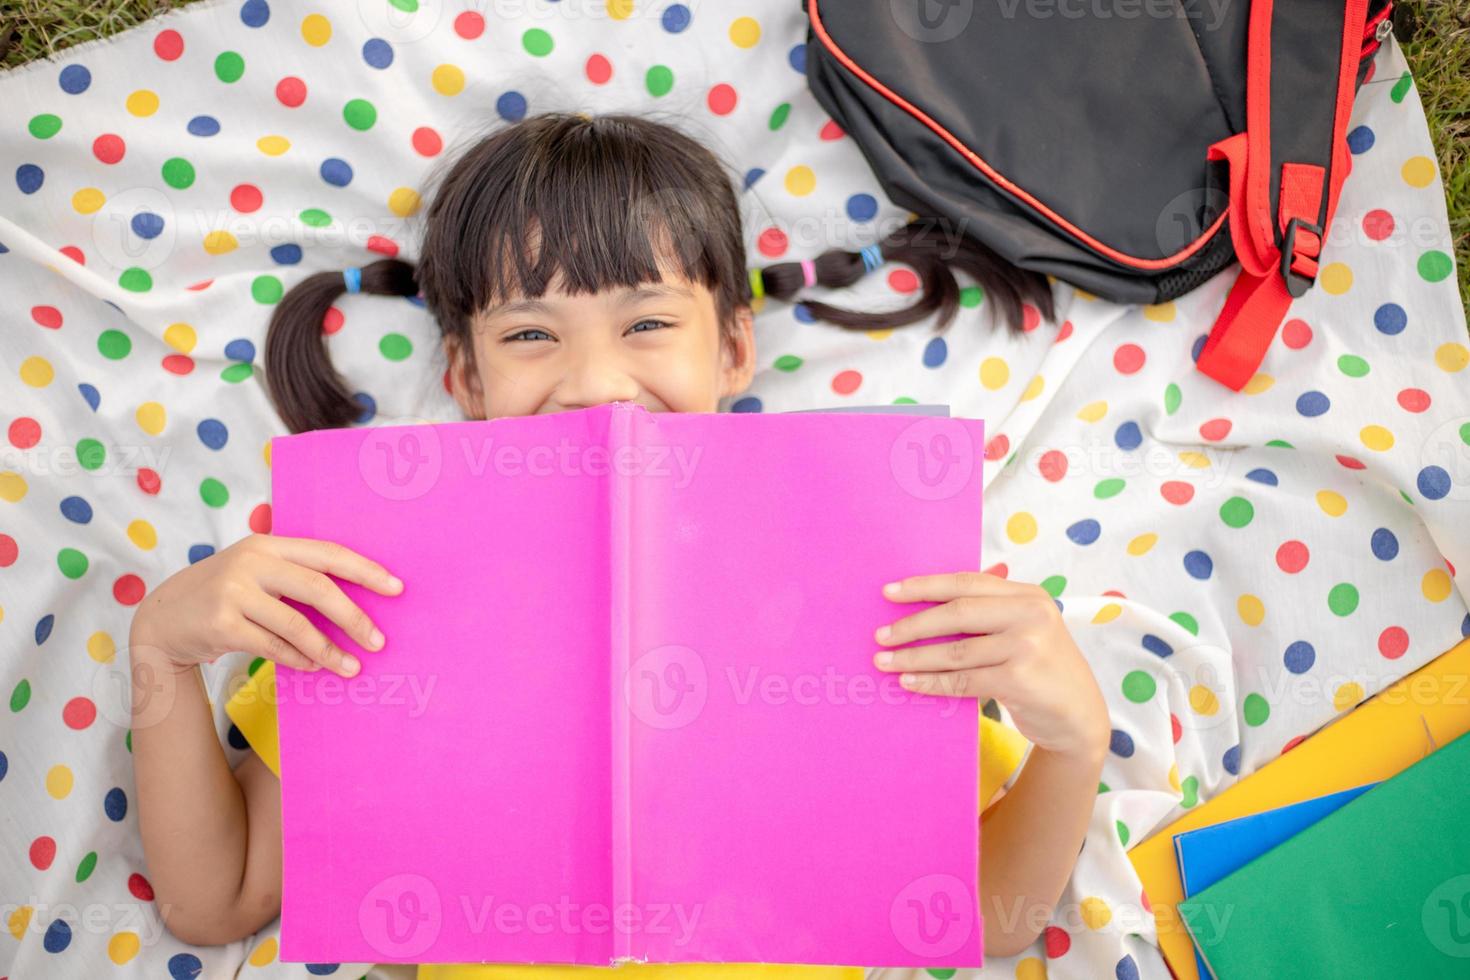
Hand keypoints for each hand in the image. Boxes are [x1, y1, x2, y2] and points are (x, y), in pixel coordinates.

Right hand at [129, 533, 402, 676]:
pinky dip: (298, 659)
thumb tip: (357, 600)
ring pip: (296, 625)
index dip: (365, 570)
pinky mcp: (220, 624)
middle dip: (354, 617)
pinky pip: (272, 646)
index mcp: (268, 545)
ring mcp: (233, 592)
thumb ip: (295, 575)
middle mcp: (251, 562)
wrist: (162, 617)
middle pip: (318, 588)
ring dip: (329, 650)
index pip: (327, 553)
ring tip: (352, 667)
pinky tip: (314, 667)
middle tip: (379, 642)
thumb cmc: (224, 594)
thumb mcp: (255, 571)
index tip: (397, 588)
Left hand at [872, 571, 1109, 758]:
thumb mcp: (1025, 630)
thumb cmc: (1041, 671)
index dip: (925, 585)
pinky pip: (963, 680)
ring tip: (885, 662)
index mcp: (1029, 595)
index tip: (889, 592)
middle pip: (957, 612)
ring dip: (915, 657)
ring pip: (956, 650)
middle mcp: (1032, 614)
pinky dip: (932, 682)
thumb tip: (927, 598)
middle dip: (913, 624)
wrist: (1079, 718)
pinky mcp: (1020, 679)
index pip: (967, 582)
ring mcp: (1028, 646)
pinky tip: (910, 682)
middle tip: (880, 634)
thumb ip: (991, 611)